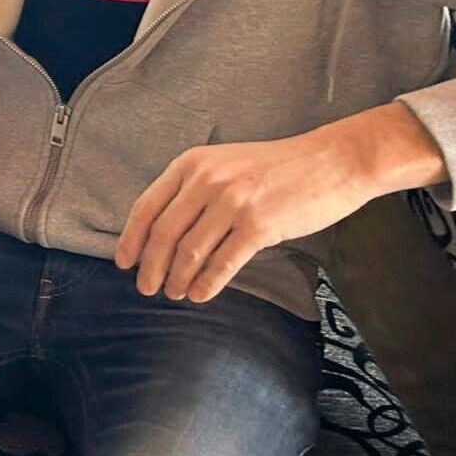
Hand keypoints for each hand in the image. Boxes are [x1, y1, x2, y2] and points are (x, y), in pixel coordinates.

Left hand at [115, 131, 370, 302]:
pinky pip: (223, 263)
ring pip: (190, 251)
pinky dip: (207, 283)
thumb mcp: (224, 163)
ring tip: (173, 293)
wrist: (331, 161)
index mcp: (191, 164)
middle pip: (163, 234)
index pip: (146, 207)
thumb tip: (164, 231)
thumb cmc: (277, 167)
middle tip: (146, 288)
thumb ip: (193, 188)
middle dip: (150, 266)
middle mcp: (206, 181)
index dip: (131, 239)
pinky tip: (200, 294)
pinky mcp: (259, 226)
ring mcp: (232, 203)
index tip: (124, 262)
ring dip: (177, 278)